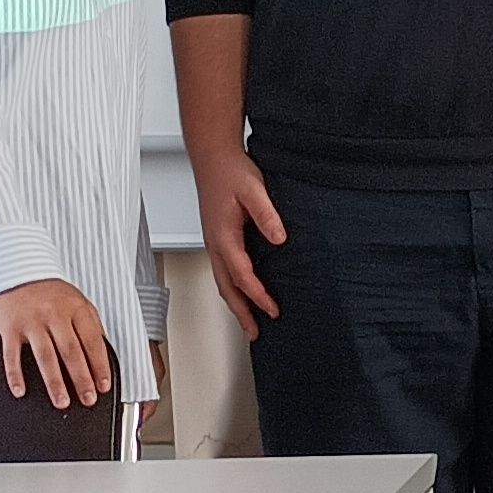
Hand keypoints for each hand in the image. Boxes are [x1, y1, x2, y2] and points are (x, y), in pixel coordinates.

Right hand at [0, 278, 115, 407]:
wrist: (15, 272)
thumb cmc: (48, 292)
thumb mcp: (76, 300)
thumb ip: (91, 323)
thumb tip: (104, 351)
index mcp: (75, 308)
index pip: (92, 340)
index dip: (100, 365)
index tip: (103, 385)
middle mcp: (54, 314)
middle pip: (71, 351)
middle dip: (82, 379)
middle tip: (88, 398)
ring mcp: (31, 321)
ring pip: (46, 356)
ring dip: (55, 382)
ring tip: (62, 401)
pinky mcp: (10, 326)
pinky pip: (12, 354)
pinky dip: (15, 375)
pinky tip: (20, 390)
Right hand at [194, 149, 286, 337]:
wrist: (213, 158)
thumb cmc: (231, 172)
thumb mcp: (254, 190)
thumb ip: (266, 214)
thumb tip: (279, 238)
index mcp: (223, 236)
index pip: (242, 275)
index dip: (258, 295)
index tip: (273, 310)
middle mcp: (215, 244)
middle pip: (227, 288)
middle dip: (241, 312)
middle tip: (255, 334)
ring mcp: (214, 243)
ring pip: (223, 282)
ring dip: (236, 304)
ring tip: (249, 324)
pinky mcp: (218, 239)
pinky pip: (224, 271)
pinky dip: (234, 288)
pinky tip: (244, 292)